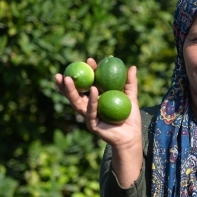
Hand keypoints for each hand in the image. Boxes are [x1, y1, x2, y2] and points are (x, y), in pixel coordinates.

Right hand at [55, 60, 142, 186]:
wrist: (131, 136)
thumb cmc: (130, 117)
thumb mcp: (131, 97)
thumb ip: (130, 83)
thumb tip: (132, 67)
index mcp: (96, 98)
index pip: (88, 83)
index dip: (87, 72)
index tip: (89, 60)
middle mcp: (89, 106)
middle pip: (76, 93)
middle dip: (67, 83)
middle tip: (64, 71)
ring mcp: (89, 115)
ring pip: (77, 102)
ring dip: (71, 90)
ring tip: (68, 79)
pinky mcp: (92, 124)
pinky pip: (90, 111)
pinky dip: (92, 100)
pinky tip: (93, 89)